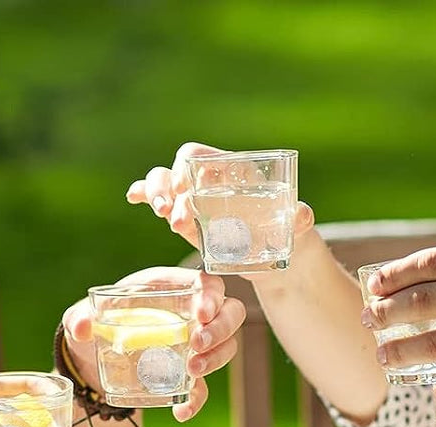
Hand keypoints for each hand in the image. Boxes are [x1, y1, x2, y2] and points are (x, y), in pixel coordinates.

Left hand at [60, 266, 246, 422]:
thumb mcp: (85, 316)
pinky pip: (202, 387)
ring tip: (192, 372)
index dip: (211, 296)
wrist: (96, 354)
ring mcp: (194, 344)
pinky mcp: (187, 373)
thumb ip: (80, 318)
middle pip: (230, 314)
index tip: (202, 314)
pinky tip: (182, 410)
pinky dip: (196, 399)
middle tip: (196, 346)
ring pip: (226, 347)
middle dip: (220, 330)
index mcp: (171, 289)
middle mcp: (191, 314)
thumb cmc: (98, 322)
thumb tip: (81, 327)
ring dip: (215, 360)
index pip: (207, 284)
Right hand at [126, 141, 316, 271]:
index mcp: (231, 172)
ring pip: (166, 186)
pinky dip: (145, 197)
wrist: (282, 261)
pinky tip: (133, 197)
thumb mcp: (299, 228)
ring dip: (156, 195)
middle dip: (168, 188)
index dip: (186, 166)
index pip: (199, 156)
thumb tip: (302, 215)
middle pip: (177, 170)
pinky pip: (163, 205)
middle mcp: (209, 183)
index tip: (184, 188)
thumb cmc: (291, 236)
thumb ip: (300, 220)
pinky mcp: (189, 223)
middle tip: (173, 216)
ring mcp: (196, 202)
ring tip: (162, 216)